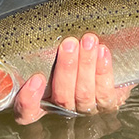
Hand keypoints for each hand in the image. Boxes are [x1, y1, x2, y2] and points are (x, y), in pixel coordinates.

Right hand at [13, 33, 133, 124]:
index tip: (36, 78)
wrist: (111, 61)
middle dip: (66, 69)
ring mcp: (86, 108)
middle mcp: (64, 108)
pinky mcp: (108, 103)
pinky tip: (103, 52)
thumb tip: (42, 25)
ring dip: (86, 65)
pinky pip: (105, 91)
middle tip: (70, 44)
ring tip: (89, 41)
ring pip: (84, 93)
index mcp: (44, 99)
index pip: (28, 113)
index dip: (29, 100)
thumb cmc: (75, 52)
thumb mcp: (58, 52)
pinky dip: (103, 70)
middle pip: (61, 97)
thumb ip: (48, 49)